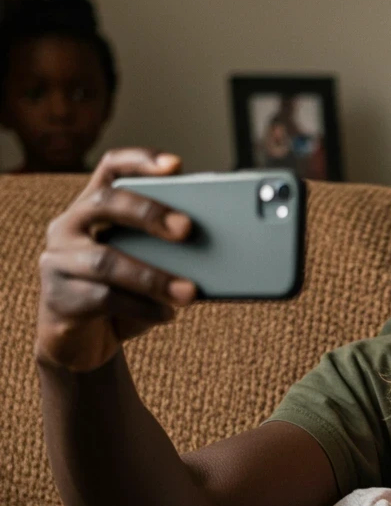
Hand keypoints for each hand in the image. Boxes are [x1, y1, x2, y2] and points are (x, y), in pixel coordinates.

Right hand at [36, 148, 196, 372]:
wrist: (85, 344)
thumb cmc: (124, 298)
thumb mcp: (147, 269)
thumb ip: (168, 252)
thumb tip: (216, 250)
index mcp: (93, 209)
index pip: (110, 169)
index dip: (140, 161)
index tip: (176, 165)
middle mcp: (67, 227)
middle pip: (104, 204)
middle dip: (149, 213)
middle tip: (188, 229)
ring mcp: (58, 262)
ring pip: (106, 261)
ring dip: (153, 277)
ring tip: (190, 292)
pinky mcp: (58, 300)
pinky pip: (104, 299)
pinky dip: (142, 308)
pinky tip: (167, 314)